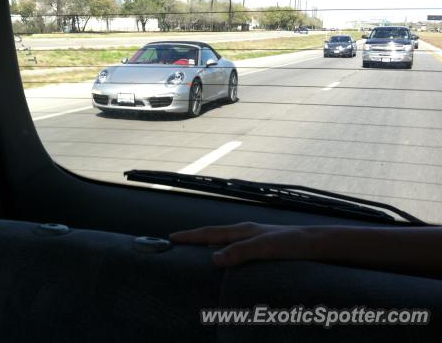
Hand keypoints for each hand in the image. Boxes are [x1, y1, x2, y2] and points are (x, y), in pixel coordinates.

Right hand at [169, 222, 315, 266]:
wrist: (318, 244)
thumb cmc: (293, 244)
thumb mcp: (265, 248)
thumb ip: (240, 252)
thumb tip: (213, 258)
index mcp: (243, 230)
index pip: (209, 233)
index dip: (190, 236)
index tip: (172, 237)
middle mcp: (246, 231)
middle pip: (214, 234)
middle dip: (195, 238)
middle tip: (178, 242)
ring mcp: (255, 237)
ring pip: (225, 239)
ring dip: (209, 243)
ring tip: (197, 249)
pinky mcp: (263, 246)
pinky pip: (236, 247)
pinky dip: (224, 250)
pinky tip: (229, 258)